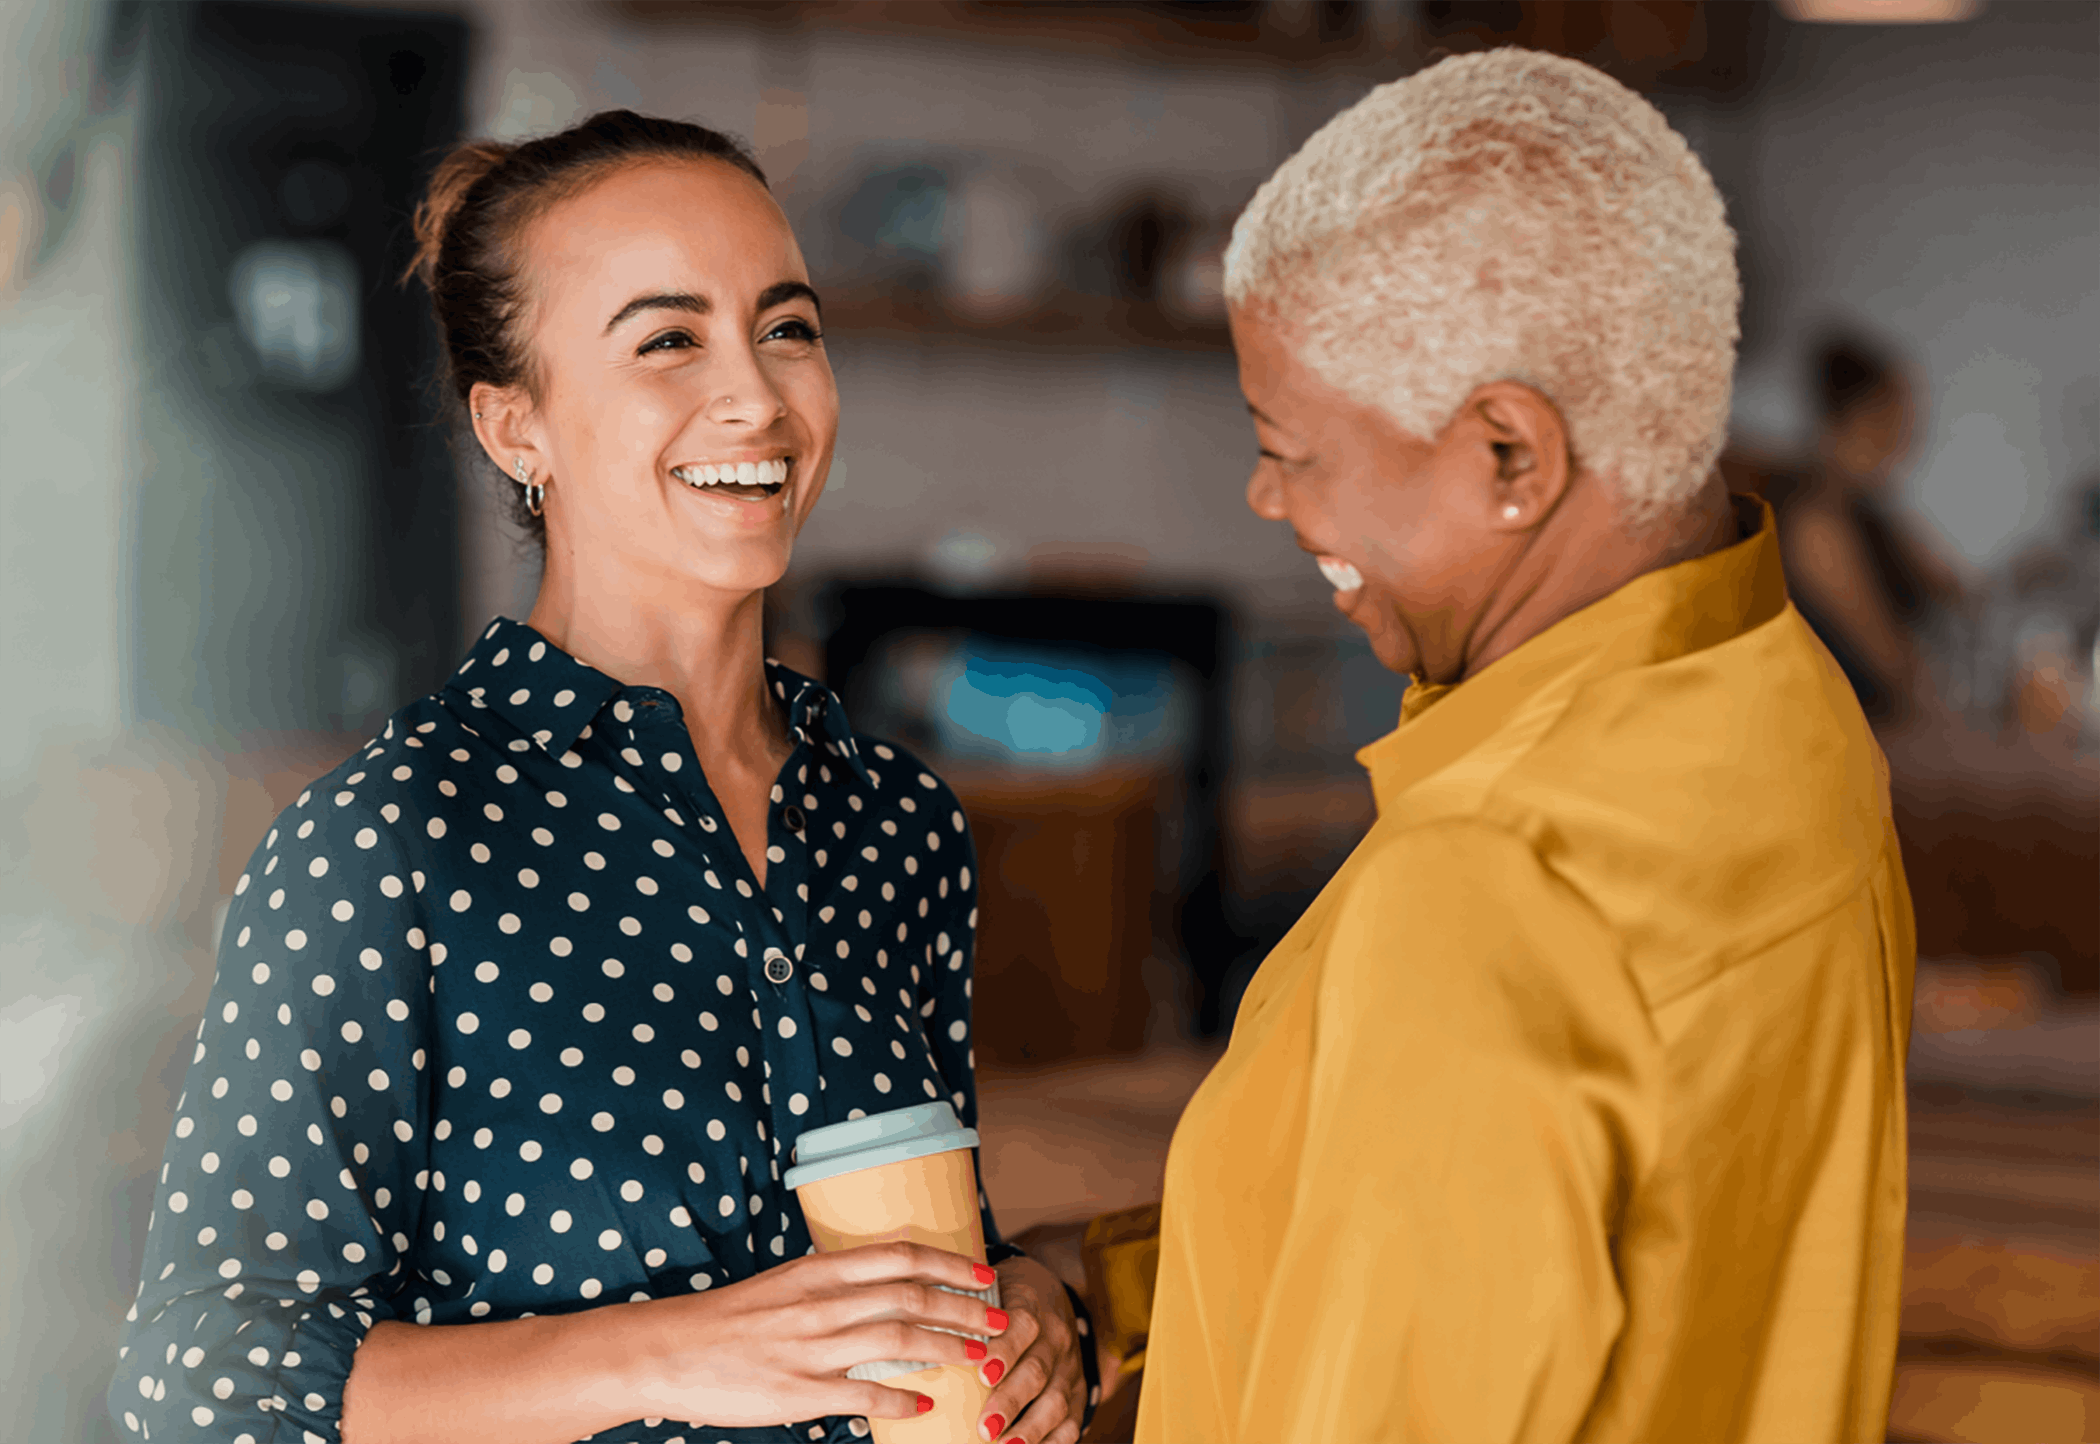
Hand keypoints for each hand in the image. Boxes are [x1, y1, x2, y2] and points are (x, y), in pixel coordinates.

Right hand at [629, 1242, 1008, 1428]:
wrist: (668, 1351)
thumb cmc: (727, 1319)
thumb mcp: (783, 1283)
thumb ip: (830, 1282)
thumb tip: (877, 1282)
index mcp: (818, 1271)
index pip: (900, 1256)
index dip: (949, 1262)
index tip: (982, 1273)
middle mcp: (821, 1303)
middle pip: (911, 1298)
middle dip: (964, 1307)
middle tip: (1000, 1318)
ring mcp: (812, 1348)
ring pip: (899, 1343)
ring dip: (947, 1348)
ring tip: (979, 1356)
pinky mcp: (800, 1391)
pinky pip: (865, 1395)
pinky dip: (903, 1400)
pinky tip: (927, 1403)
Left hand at [973, 1256, 1087, 1443]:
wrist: (1053, 1297)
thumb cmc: (1003, 1300)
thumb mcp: (987, 1289)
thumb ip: (960, 1309)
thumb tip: (912, 1332)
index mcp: (1030, 1304)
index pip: (1023, 1325)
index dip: (1006, 1350)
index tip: (984, 1374)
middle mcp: (1055, 1337)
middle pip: (1037, 1370)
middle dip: (1011, 1401)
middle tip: (984, 1427)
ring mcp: (1069, 1367)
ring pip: (1056, 1400)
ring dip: (1031, 1428)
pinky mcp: (1077, 1393)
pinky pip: (1071, 1423)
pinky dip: (1052, 1441)